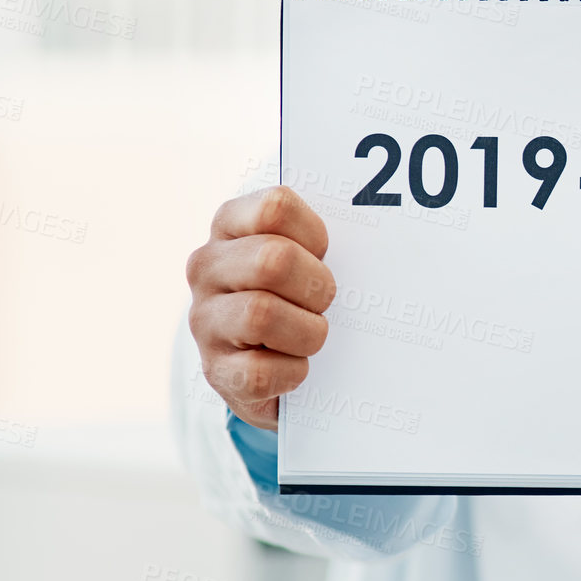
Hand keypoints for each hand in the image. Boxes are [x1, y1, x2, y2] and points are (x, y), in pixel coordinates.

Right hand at [186, 187, 335, 430]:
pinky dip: (292, 372)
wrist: (270, 368)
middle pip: (273, 260)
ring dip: (307, 332)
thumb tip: (376, 246)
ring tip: (310, 337)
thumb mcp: (301, 257)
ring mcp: (205, 320)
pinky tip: (295, 366)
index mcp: (230, 225)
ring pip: (262, 315)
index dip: (314, 235)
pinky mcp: (215, 370)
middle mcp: (207, 268)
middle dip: (316, 286)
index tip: (323, 255)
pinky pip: (261, 371)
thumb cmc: (297, 299)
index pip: (275, 207)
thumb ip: (316, 241)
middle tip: (324, 303)